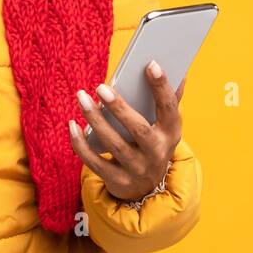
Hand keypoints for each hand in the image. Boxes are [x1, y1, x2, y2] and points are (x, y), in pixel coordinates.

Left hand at [68, 60, 186, 203]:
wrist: (147, 188)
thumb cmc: (152, 144)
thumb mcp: (165, 127)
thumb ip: (168, 102)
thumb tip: (180, 74)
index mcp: (171, 134)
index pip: (169, 108)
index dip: (161, 87)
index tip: (150, 64)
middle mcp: (157, 153)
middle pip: (138, 128)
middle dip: (119, 107)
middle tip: (100, 87)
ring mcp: (137, 169)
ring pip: (114, 144)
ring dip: (95, 120)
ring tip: (81, 98)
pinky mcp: (118, 181)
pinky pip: (95, 162)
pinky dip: (81, 144)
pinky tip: (72, 125)